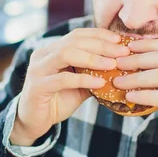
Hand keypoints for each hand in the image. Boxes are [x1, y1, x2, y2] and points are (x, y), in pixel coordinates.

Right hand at [10, 28, 130, 145]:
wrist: (34, 121)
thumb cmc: (58, 100)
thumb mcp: (80, 84)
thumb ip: (94, 73)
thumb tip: (120, 66)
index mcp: (53, 50)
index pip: (78, 34)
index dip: (100, 35)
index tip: (120, 40)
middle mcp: (43, 54)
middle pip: (74, 41)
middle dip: (101, 45)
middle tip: (122, 52)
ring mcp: (38, 69)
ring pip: (66, 54)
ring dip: (93, 58)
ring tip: (112, 64)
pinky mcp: (37, 86)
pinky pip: (63, 79)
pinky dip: (83, 79)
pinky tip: (100, 82)